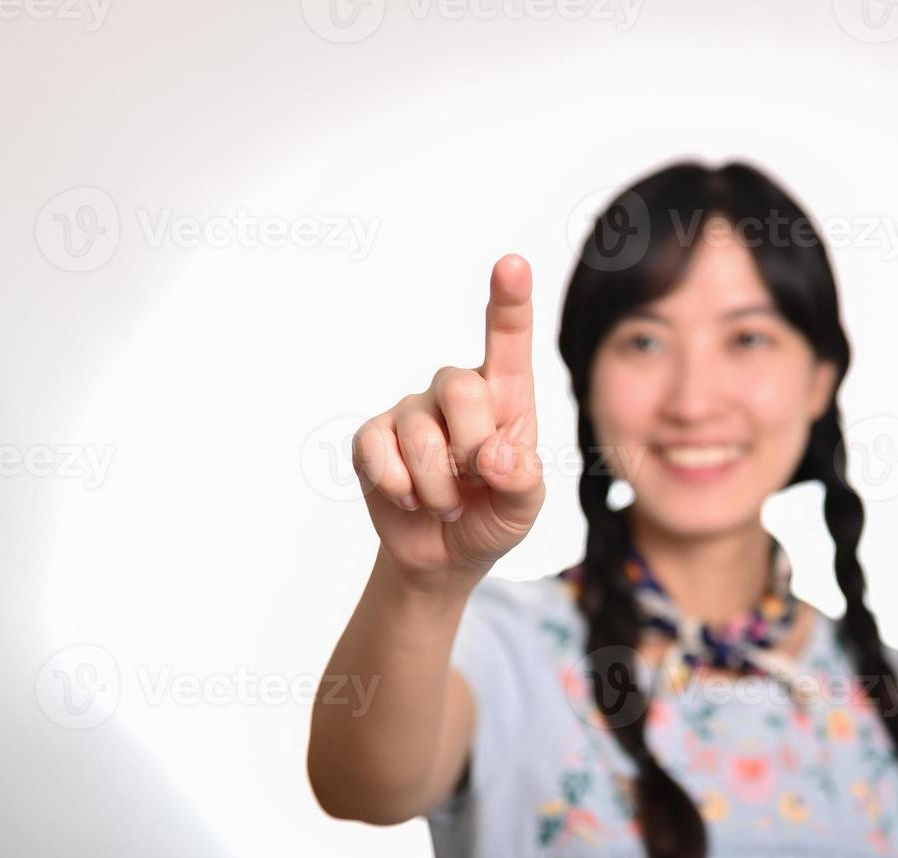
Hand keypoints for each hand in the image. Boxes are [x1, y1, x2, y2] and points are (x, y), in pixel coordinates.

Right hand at [352, 254, 545, 585]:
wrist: (444, 555)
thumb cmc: (493, 516)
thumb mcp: (525, 508)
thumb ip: (524, 481)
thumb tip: (494, 454)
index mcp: (506, 398)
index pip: (508, 341)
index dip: (509, 302)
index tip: (512, 263)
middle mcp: (458, 392)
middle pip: (460, 388)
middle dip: (470, 449)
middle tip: (475, 484)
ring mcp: (411, 411)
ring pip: (420, 434)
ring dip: (437, 487)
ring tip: (448, 502)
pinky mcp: (372, 437)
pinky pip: (378, 454)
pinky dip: (399, 489)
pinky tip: (410, 499)